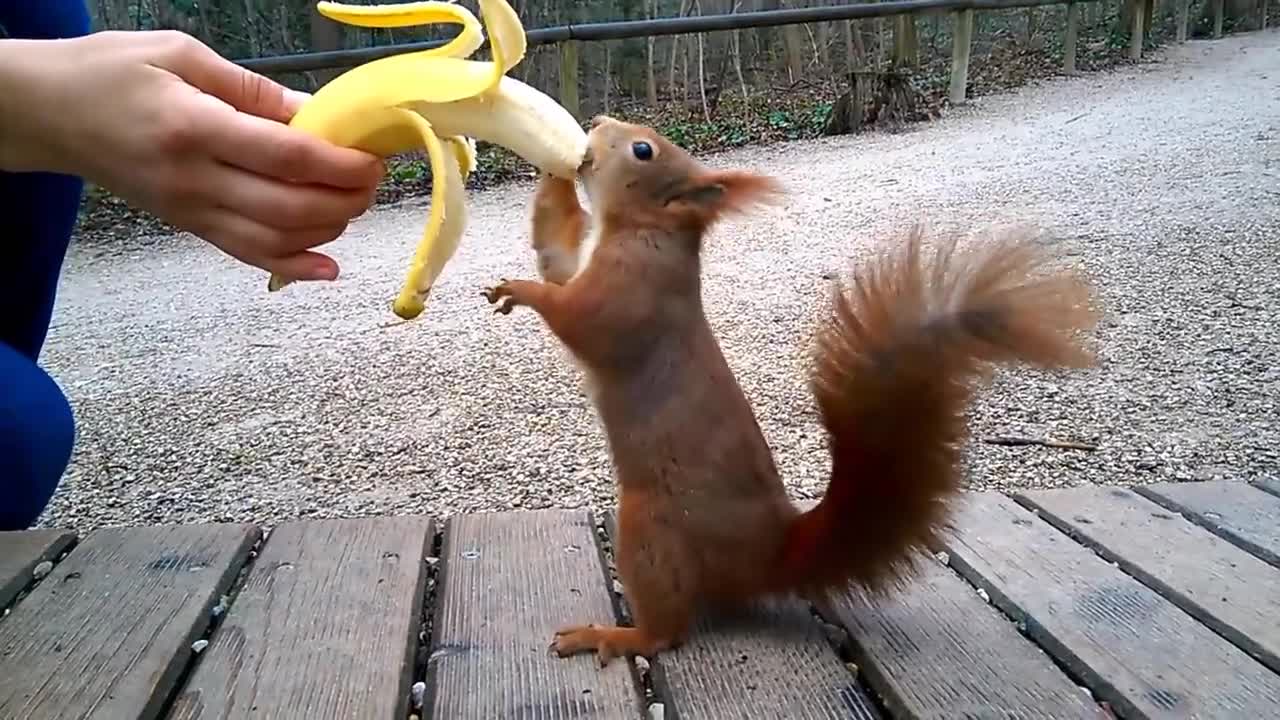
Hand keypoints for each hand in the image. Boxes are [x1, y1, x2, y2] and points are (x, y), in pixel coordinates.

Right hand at [0, 31, 384, 281]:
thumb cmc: (110, 71)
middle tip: (372, 181)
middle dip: (345, 200)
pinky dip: (293, 266)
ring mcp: (190, 210)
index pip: (286, 159)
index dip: (340, 166)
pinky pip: (246, 255)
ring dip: (328, 230)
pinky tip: (328, 267)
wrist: (47, 112)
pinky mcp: (187, 226)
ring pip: (275, 240)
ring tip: (354, 205)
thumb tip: (314, 115)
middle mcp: (195, 179)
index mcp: (196, 127)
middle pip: (290, 208)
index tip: (372, 159)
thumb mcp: (181, 54)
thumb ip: (253, 89)